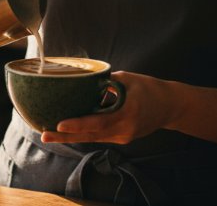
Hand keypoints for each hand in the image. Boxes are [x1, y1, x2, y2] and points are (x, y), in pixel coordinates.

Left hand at [40, 72, 174, 145]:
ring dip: (71, 136)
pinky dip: (83, 132)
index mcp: (127, 113)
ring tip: (49, 133)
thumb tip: (83, 80)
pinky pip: (99, 135)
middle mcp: (124, 129)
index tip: (60, 124)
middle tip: (44, 134)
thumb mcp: (128, 79)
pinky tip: (67, 130)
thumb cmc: (150, 88)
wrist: (172, 106)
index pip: (99, 122)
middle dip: (65, 136)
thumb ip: (106, 82)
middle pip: (90, 135)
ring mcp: (123, 136)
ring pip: (93, 138)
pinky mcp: (122, 137)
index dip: (79, 124)